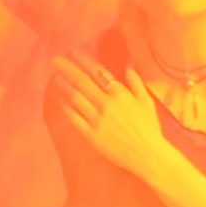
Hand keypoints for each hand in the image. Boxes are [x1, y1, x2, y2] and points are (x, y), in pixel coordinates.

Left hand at [50, 50, 166, 178]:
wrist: (147, 154)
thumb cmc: (149, 126)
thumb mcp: (146, 100)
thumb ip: (135, 81)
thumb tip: (129, 63)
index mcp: (120, 93)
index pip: (98, 72)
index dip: (84, 61)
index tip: (73, 52)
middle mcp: (106, 103)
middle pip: (82, 82)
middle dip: (68, 69)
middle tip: (56, 60)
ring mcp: (98, 120)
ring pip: (76, 98)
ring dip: (65, 86)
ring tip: (56, 78)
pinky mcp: (92, 135)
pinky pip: (76, 119)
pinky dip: (67, 109)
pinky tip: (62, 101)